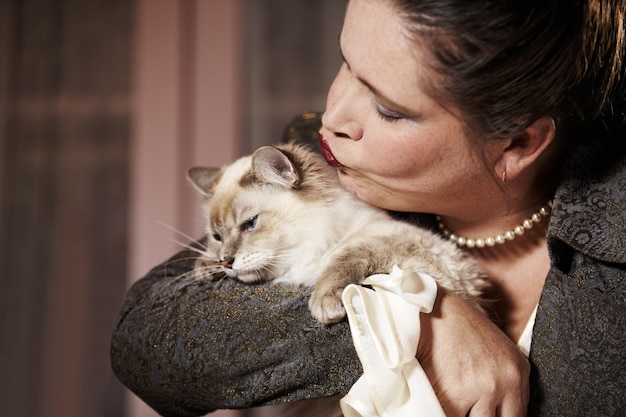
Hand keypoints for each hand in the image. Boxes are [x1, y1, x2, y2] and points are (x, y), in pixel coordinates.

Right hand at [417, 287, 529, 415]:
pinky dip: (442, 410)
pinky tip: (439, 397)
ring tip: (453, 400)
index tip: (485, 413)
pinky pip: (448, 416)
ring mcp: (482, 390)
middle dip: (482, 416)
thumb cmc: (456, 327)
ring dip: (462, 414)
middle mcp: (506, 382)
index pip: (517, 416)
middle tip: (469, 408)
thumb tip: (496, 411)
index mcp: (518, 370)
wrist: (430, 311)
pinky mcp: (455, 396)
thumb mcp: (494, 349)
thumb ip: (503, 380)